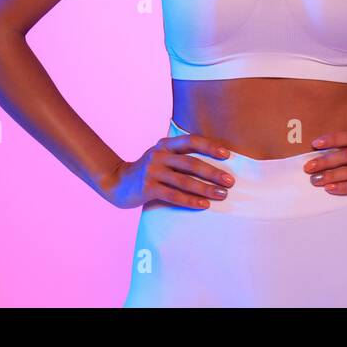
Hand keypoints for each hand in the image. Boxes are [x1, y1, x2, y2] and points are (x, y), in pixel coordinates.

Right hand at [100, 133, 234, 209]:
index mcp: (165, 144)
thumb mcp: (161, 156)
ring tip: (222, 195)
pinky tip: (204, 205)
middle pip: (191, 163)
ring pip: (184, 181)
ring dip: (206, 188)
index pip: (191, 141)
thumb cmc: (147, 171)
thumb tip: (213, 163)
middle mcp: (159, 155)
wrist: (116, 183)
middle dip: (213, 172)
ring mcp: (152, 171)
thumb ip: (180, 156)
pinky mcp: (147, 188)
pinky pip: (173, 195)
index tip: (228, 155)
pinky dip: (191, 200)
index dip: (210, 147)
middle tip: (230, 182)